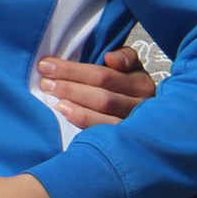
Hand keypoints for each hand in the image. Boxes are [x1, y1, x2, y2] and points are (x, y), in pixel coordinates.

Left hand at [38, 47, 154, 127]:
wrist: (150, 119)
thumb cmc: (129, 85)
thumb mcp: (131, 67)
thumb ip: (124, 57)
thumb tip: (110, 58)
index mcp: (141, 82)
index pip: (104, 75)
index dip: (73, 70)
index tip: (47, 65)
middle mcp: (141, 104)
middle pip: (102, 97)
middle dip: (70, 88)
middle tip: (46, 84)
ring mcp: (135, 125)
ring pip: (105, 117)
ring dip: (77, 109)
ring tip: (56, 102)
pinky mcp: (127, 140)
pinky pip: (105, 133)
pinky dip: (85, 123)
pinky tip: (68, 115)